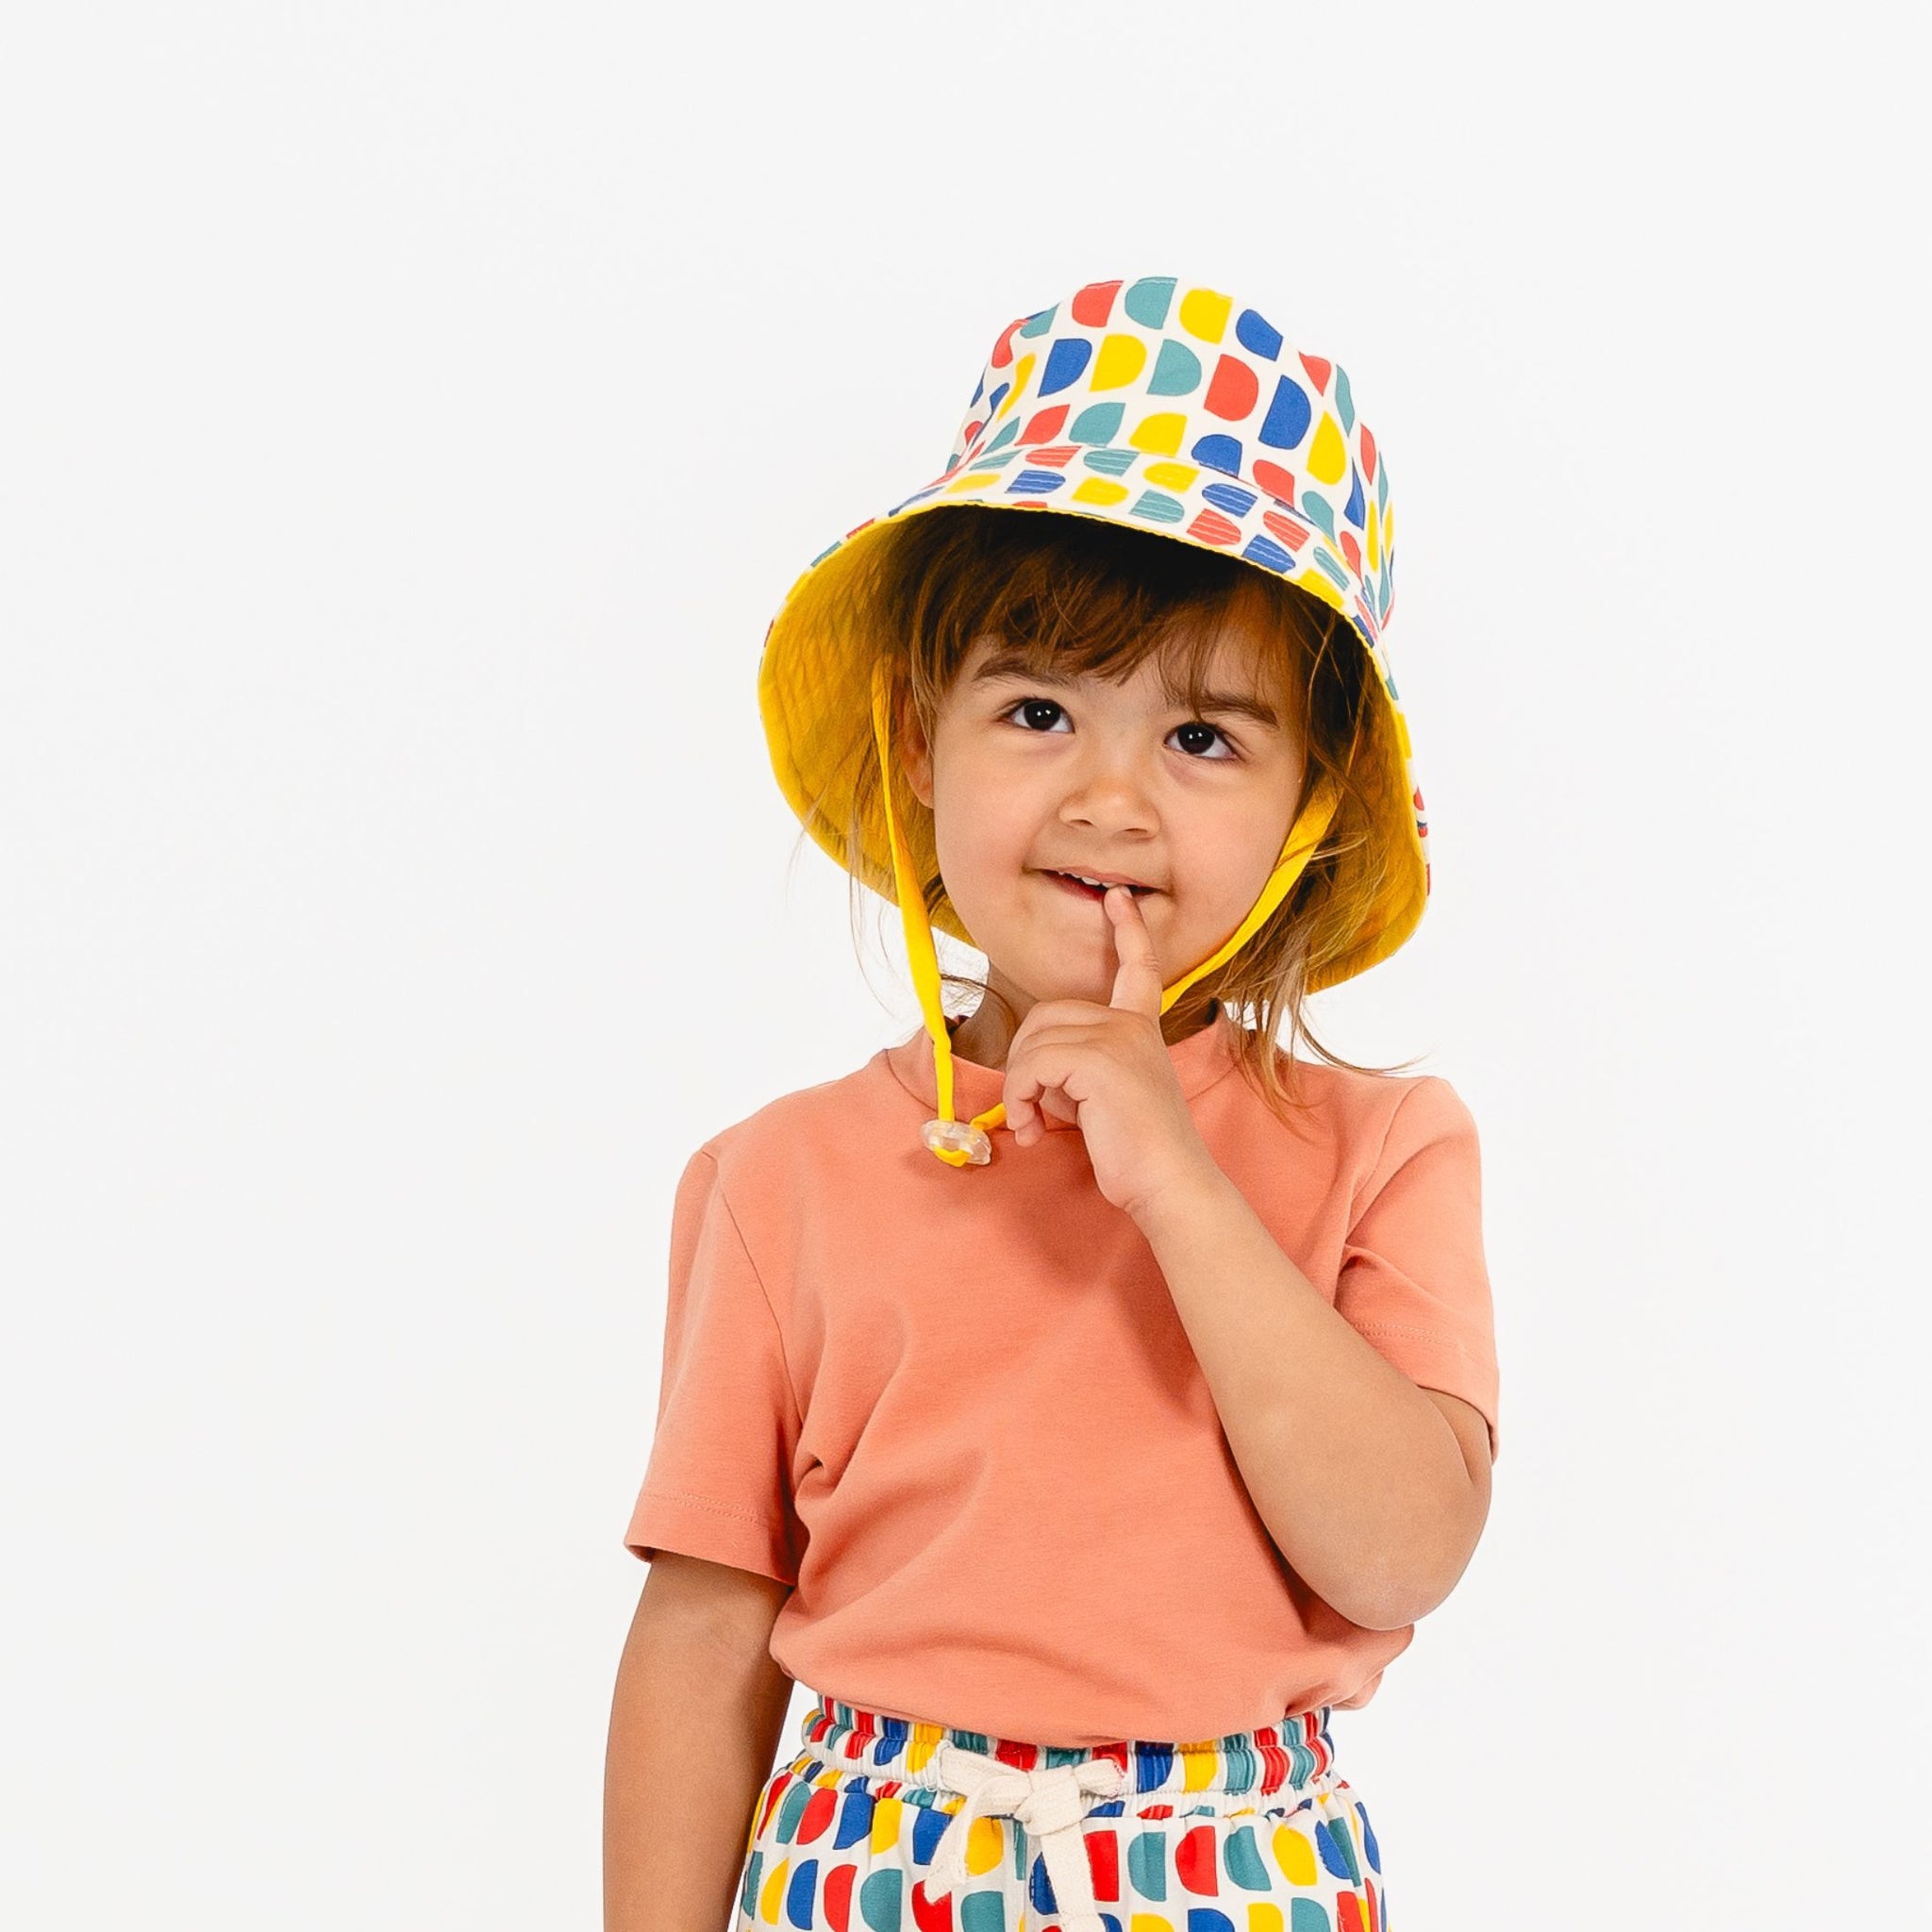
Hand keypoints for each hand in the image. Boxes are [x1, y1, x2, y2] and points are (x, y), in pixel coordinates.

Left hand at [1002, 885, 1222, 1218]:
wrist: (1169, 1184)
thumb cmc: (1138, 1153)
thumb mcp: (1107, 1097)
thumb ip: (1080, 1068)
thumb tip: (1036, 1072)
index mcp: (1141, 1029)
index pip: (1137, 969)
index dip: (1127, 931)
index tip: (1116, 898)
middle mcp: (1131, 1025)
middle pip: (1048, 1014)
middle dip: (1026, 1060)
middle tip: (1034, 1107)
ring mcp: (1117, 1039)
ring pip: (1033, 1041)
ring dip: (1020, 1087)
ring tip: (1034, 1124)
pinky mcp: (1098, 1061)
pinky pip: (1032, 1066)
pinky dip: (1019, 1099)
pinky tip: (1033, 1131)